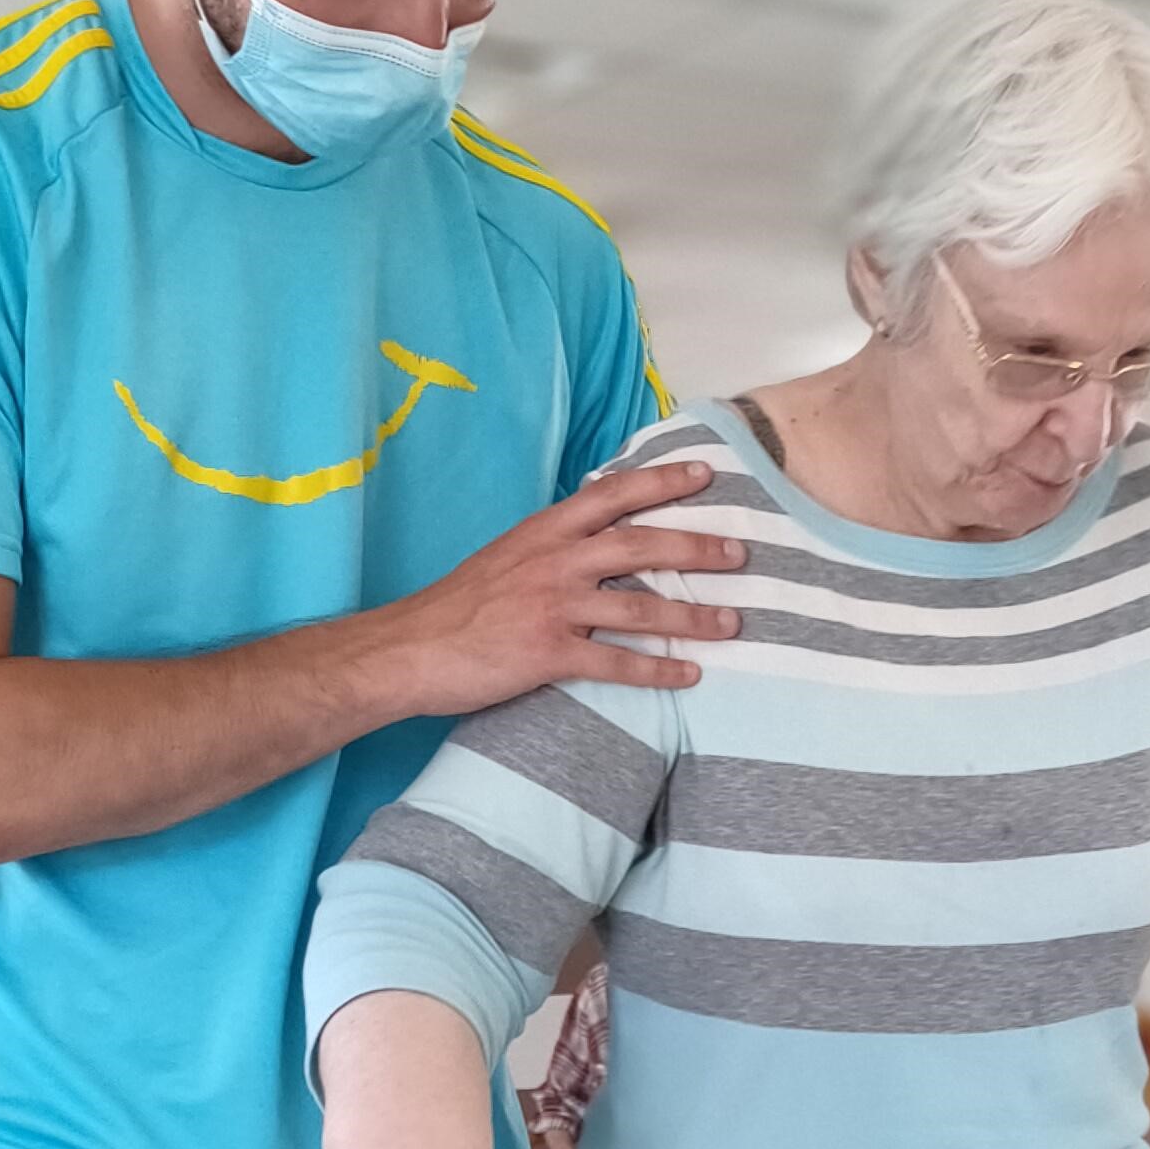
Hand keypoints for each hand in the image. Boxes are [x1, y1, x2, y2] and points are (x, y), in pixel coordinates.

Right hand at [393, 462, 739, 714]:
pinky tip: (689, 675)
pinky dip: (657, 670)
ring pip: (638, 609)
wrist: (409, 648)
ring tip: (732, 623)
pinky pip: (615, 663)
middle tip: (739, 552)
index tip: (704, 473)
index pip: (612, 494)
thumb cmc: (459, 605)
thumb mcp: (506, 555)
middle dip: (695, 548)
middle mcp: (554, 563)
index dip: (660, 481)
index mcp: (544, 532)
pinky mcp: (547, 654)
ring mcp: (552, 608)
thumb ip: (553, 545)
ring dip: (691, 617)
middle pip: (639, 546)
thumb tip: (597, 534)